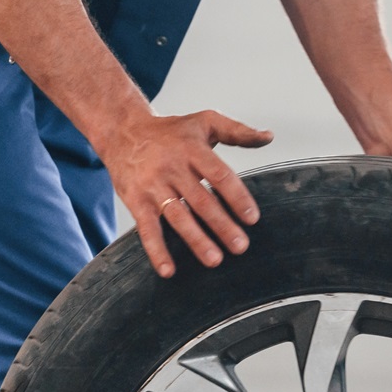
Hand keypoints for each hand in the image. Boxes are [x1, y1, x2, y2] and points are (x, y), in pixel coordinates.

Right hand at [101, 110, 271, 277]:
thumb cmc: (171, 131)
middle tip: (240, 246)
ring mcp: (153, 186)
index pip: (219, 175)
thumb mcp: (204, 121)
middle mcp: (172, 168)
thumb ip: (237, 131)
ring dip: (196, 240)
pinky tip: (169, 270)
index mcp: (192, 149)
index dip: (236, 197)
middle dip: (222, 225)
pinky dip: (157, 251)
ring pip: (177, 217)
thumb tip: (268, 136)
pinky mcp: (136, 201)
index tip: (251, 218)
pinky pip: (147, 229)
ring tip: (215, 260)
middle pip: (201, 200)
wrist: (123, 130)